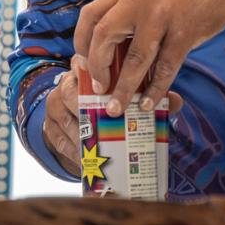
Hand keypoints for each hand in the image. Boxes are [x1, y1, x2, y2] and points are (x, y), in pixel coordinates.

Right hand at [43, 55, 184, 179]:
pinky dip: (71, 151)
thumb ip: (151, 94)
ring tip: (97, 147)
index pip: (83, 63)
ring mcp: (54, 105)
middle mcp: (66, 84)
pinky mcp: (49, 127)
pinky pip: (57, 138)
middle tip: (104, 122)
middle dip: (84, 108)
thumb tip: (175, 101)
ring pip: (62, 116)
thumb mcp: (130, 95)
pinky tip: (85, 160)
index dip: (89, 71)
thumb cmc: (111, 101)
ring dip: (80, 134)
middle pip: (68, 91)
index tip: (104, 86)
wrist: (84, 120)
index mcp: (87, 70)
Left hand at [74, 0, 224, 117]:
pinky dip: (155, 89)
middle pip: (104, 37)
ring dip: (123, 88)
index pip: (90, 15)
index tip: (81, 62)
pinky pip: (165, 67)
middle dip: (97, 68)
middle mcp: (139, 3)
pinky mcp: (185, 33)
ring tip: (117, 108)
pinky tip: (149, 103)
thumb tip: (117, 53)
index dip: (79, 41)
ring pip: (135, 59)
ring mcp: (162, 18)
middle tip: (98, 89)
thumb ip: (133, 15)